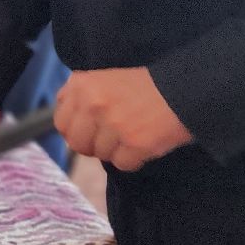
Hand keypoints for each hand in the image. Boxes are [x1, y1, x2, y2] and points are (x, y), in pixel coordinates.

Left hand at [56, 67, 192, 171]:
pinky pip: (122, 164)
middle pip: (78, 143)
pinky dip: (134, 159)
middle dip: (94, 145)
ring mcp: (112, 124)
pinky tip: (144, 142)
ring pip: (101, 155)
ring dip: (117, 150)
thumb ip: (81, 99)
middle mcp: (92, 103)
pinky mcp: (133, 143)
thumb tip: (69, 129)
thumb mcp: (104, 80)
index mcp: (81, 85)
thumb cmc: (144, 87)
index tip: (90, 131)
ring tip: (134, 132)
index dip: (76, 131)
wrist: (183, 91)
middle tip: (113, 138)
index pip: (61, 122)